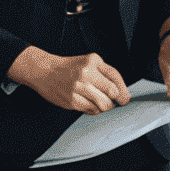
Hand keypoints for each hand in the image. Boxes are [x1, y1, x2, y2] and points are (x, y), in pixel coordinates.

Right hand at [8, 46, 129, 113]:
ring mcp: (78, 87)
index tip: (125, 98)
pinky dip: (94, 110)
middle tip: (113, 102)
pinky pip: (91, 110)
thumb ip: (104, 73)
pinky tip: (89, 104)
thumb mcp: (88, 62)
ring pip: (103, 104)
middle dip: (116, 100)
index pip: (115, 76)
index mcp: (93, 61)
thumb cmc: (68, 68)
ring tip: (100, 102)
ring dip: (105, 106)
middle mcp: (87, 73)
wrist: (44, 71)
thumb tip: (120, 91)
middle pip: (112, 92)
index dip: (123, 90)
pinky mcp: (72, 100)